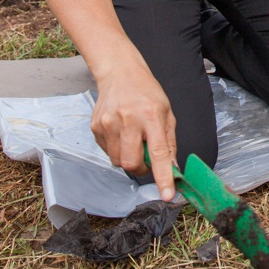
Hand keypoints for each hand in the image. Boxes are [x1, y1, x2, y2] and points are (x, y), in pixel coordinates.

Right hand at [89, 61, 178, 201]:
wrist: (120, 73)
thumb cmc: (147, 93)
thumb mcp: (167, 113)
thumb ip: (169, 143)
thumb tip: (172, 170)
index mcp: (151, 116)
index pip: (159, 153)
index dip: (164, 177)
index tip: (167, 195)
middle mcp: (128, 120)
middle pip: (132, 163)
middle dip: (141, 168)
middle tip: (146, 158)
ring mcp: (109, 123)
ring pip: (118, 161)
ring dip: (128, 158)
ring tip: (133, 140)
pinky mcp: (96, 127)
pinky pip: (107, 152)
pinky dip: (116, 149)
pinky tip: (120, 132)